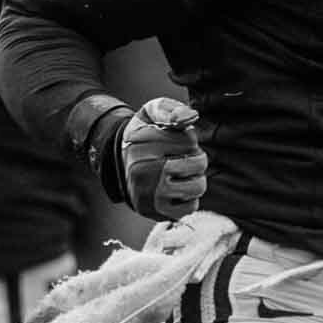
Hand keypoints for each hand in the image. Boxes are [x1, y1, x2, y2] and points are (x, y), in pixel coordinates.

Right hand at [119, 97, 208, 220]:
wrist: (124, 164)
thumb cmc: (145, 135)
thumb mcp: (151, 113)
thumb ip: (170, 109)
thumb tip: (190, 116)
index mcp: (142, 144)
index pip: (189, 140)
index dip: (188, 139)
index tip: (173, 141)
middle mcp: (142, 171)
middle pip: (199, 163)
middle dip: (196, 157)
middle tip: (181, 157)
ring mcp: (148, 194)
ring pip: (198, 186)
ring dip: (196, 178)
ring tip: (182, 173)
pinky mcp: (155, 212)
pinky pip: (191, 207)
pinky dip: (189, 198)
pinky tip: (176, 189)